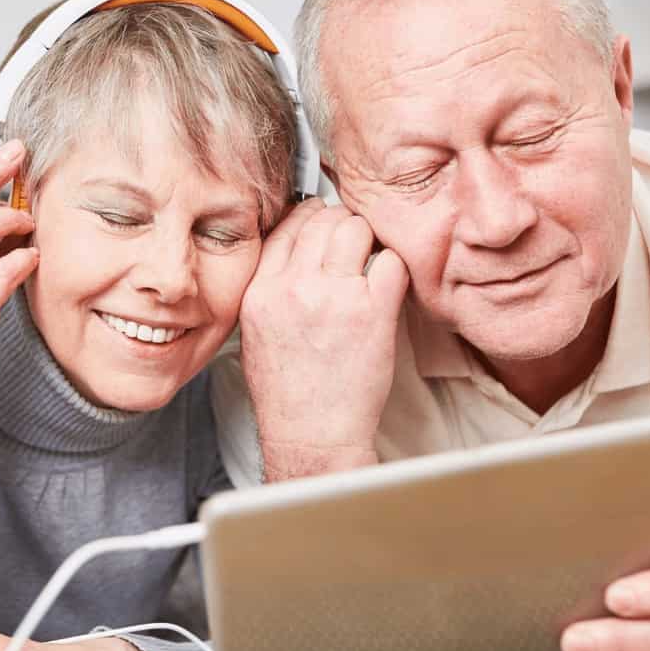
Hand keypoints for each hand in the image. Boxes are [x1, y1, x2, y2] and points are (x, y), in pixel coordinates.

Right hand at [238, 199, 408, 480]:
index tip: (324, 225)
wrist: (311, 433)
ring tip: (370, 265)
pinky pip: (392, 262)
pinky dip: (394, 268)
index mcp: (261, 290)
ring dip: (369, 241)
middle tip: (354, 244)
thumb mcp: (255, 331)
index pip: (288, 224)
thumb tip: (296, 248)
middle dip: (344, 225)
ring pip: (357, 229)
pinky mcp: (372, 311)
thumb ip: (270, 286)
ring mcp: (334, 296)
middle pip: (325, 219)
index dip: (312, 218)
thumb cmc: (286, 390)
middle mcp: (294, 287)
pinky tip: (387, 288)